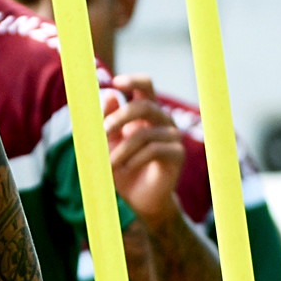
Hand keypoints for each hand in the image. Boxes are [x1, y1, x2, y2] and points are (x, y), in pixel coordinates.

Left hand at [103, 74, 187, 229]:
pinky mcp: (177, 155)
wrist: (140, 200)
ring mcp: (172, 136)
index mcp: (145, 111)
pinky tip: (125, 168)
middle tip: (103, 131)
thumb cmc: (122, 168)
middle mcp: (161, 119)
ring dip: (121, 149)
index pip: (145, 86)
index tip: (116, 81)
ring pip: (144, 133)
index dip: (133, 80)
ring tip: (109, 163)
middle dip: (120, 117)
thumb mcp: (109, 143)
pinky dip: (134, 159)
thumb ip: (108, 120)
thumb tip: (109, 94)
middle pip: (145, 105)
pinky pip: (154, 149)